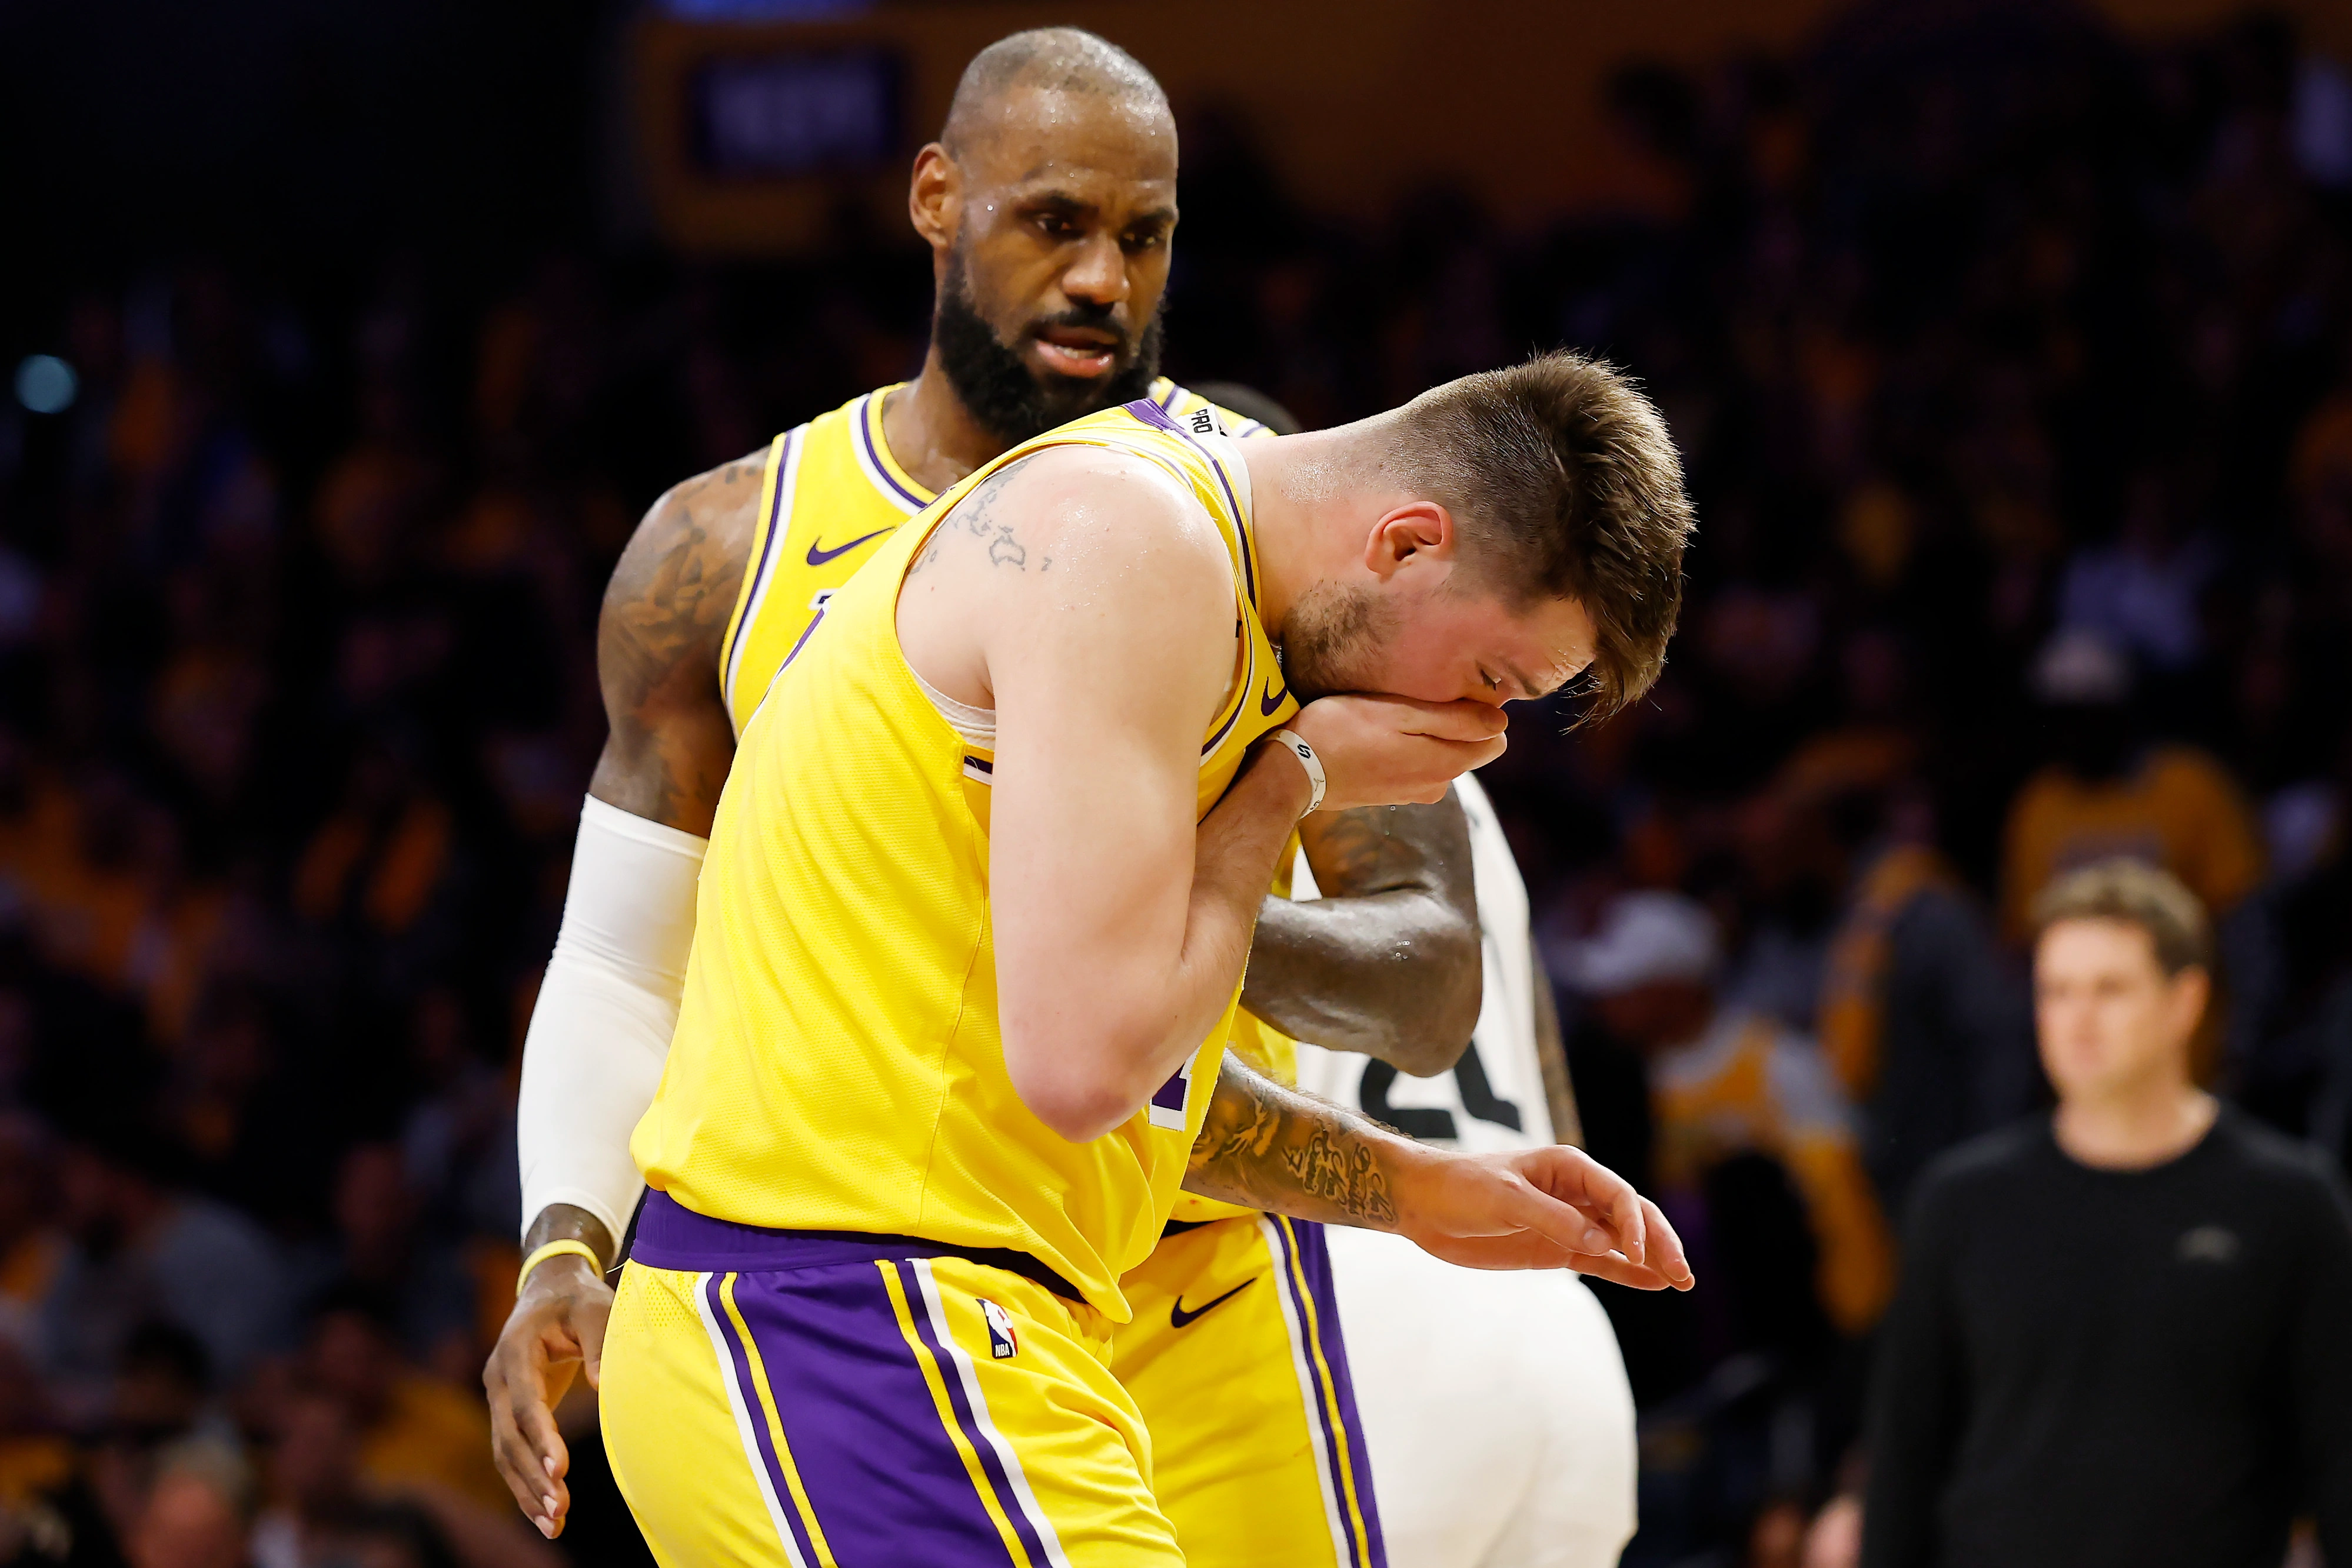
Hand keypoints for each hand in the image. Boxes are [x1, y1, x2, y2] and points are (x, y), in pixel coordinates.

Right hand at [484, 1254, 613, 1538]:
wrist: (550, 1289)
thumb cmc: (578, 1299)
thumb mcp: (596, 1309)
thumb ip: (600, 1342)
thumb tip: (603, 1386)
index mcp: (517, 1352)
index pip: (525, 1403)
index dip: (541, 1437)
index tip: (559, 1469)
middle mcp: (498, 1379)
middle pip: (508, 1437)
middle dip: (532, 1476)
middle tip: (559, 1510)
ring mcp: (498, 1398)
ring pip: (504, 1454)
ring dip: (526, 1490)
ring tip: (553, 1524)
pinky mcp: (508, 1413)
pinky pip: (511, 1455)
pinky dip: (525, 1485)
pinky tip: (544, 1515)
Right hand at [1284, 695, 1506, 811]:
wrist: (1291, 772)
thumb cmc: (1341, 731)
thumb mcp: (1399, 713)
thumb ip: (1454, 719)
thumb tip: (1502, 722)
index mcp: (1445, 763)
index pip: (1495, 741)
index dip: (1480, 713)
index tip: (1451, 693)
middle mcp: (1436, 786)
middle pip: (1467, 748)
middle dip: (1454, 725)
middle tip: (1413, 698)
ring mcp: (1412, 794)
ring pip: (1438, 756)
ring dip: (1425, 736)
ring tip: (1390, 714)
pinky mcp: (1389, 796)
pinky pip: (1414, 767)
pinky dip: (1405, 750)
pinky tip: (1376, 735)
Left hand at [1388, 1143, 1693, 1289]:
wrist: (1422, 1204)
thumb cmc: (1460, 1188)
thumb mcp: (1504, 1199)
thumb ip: (1553, 1219)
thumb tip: (1602, 1241)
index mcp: (1568, 1167)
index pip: (1617, 1194)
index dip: (1635, 1224)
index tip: (1637, 1254)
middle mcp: (1576, 1193)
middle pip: (1630, 1217)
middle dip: (1659, 1243)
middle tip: (1684, 1275)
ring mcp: (1568, 1222)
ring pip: (1620, 1241)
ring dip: (1650, 1260)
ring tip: (1682, 1282)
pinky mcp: (1554, 1249)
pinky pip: (1599, 1261)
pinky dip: (1625, 1273)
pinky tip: (1652, 1285)